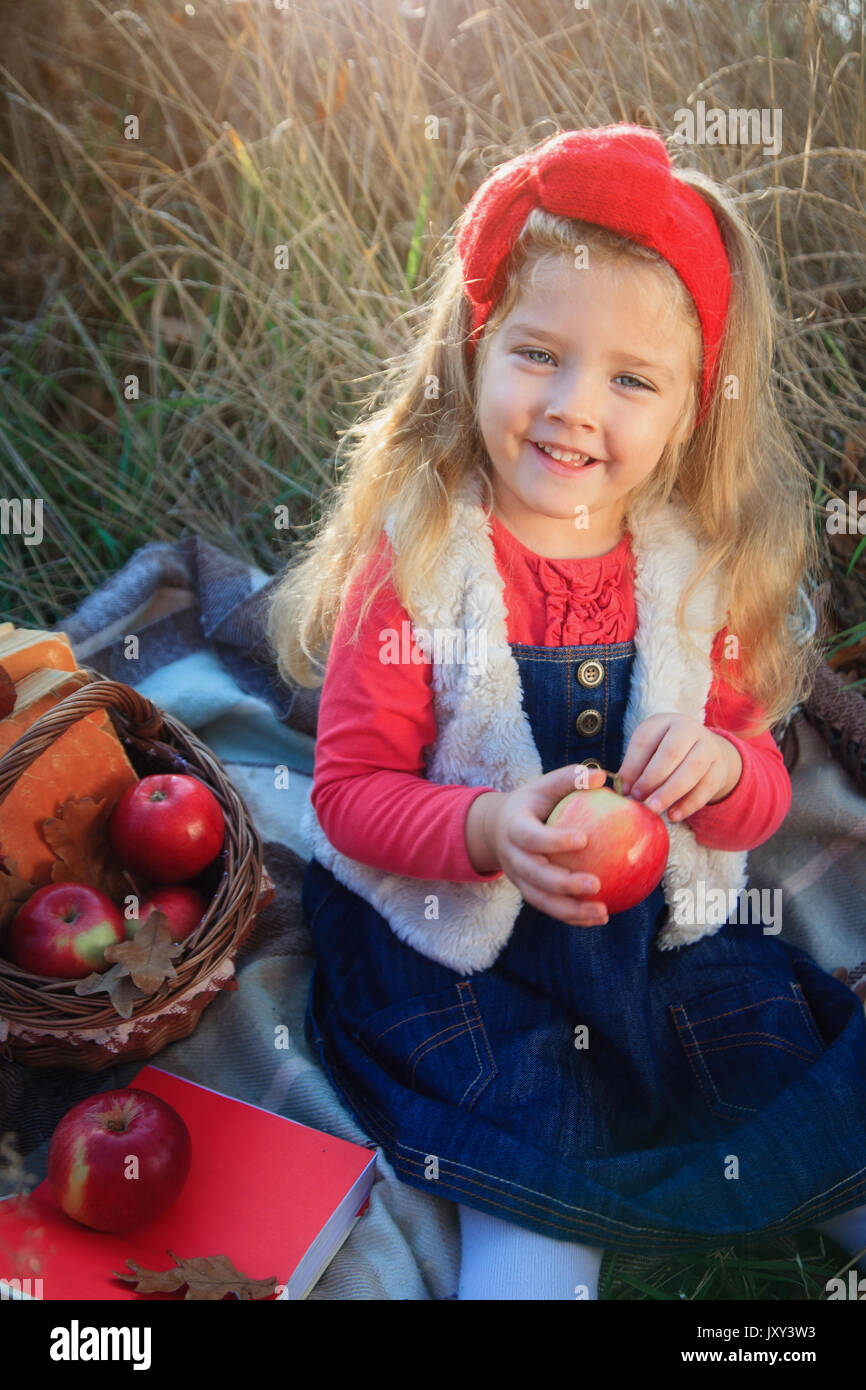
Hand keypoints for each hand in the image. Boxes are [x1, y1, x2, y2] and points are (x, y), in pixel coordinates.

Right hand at [486, 764, 610, 925]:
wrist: (498, 829)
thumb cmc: (531, 804)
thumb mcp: (544, 786)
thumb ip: (570, 778)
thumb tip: (601, 776)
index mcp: (514, 828)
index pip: (532, 837)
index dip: (554, 841)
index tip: (584, 839)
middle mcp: (514, 858)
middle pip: (536, 876)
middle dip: (564, 884)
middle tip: (595, 884)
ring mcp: (519, 879)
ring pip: (542, 900)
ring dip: (571, 910)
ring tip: (603, 913)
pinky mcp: (530, 893)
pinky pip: (551, 909)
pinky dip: (573, 917)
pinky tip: (600, 917)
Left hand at [616, 715, 742, 822]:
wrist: (705, 750)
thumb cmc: (666, 752)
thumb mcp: (649, 750)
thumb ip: (635, 767)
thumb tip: (623, 789)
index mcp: (663, 722)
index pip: (645, 740)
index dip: (632, 765)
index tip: (624, 789)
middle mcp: (688, 729)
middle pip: (671, 752)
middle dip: (652, 778)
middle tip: (638, 798)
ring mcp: (708, 747)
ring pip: (692, 769)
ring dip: (670, 792)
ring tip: (653, 808)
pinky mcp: (720, 768)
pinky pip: (706, 787)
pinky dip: (689, 804)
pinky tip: (673, 815)